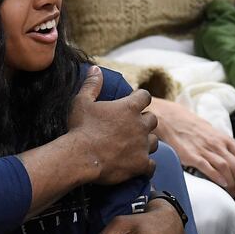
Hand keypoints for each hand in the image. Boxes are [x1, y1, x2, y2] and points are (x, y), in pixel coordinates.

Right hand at [68, 66, 157, 184]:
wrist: (80, 157)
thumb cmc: (80, 128)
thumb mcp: (82, 101)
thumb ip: (92, 84)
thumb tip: (96, 68)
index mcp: (128, 108)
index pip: (145, 96)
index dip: (140, 98)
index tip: (134, 101)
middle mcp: (140, 126)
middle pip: (152, 119)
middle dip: (144, 121)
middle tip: (131, 125)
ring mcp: (142, 146)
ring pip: (154, 141)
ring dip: (146, 141)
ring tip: (133, 144)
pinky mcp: (141, 164)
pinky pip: (151, 164)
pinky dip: (145, 164)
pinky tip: (137, 164)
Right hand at [151, 96, 234, 201]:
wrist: (170, 119)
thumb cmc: (191, 127)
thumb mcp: (212, 133)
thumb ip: (225, 145)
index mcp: (224, 139)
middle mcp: (217, 144)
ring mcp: (204, 149)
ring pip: (225, 168)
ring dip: (233, 183)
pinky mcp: (191, 155)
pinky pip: (207, 167)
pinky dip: (217, 176)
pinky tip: (223, 184)